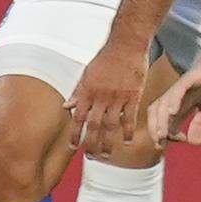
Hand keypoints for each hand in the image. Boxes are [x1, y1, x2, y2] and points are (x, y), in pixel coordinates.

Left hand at [65, 42, 148, 157]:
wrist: (126, 45)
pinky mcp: (133, 96)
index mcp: (87, 92)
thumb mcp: (87, 73)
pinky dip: (127, 131)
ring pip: (111, 126)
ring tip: (106, 154)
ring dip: (108, 142)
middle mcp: (101, 97)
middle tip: (90, 156)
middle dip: (91, 143)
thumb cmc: (106, 58)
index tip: (72, 146)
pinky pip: (129, 118)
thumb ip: (78, 91)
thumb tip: (67, 106)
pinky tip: (126, 141)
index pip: (78, 118)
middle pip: (94, 126)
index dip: (75, 133)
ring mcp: (118, 98)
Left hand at [147, 54, 200, 147]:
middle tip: (160, 144)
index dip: (167, 134)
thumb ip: (200, 124)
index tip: (182, 141)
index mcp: (180, 104)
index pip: (164, 121)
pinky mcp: (190, 78)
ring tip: (162, 135)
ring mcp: (181, 87)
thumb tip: (193, 143)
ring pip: (163, 103)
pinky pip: (178, 90)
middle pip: (155, 112)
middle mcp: (176, 96)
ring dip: (161, 121)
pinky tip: (173, 112)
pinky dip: (173, 101)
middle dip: (155, 129)